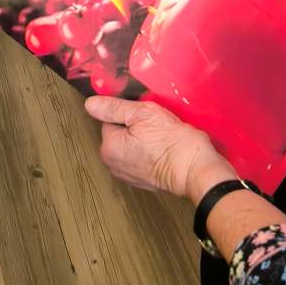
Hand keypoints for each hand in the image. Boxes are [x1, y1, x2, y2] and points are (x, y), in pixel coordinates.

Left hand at [85, 96, 233, 200]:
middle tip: (155, 125)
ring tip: (161, 136)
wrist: (194, 169)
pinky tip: (163, 148)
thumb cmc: (172, 143)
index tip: (144, 114)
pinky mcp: (143, 180)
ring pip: (131, 144)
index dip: (129, 112)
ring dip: (143, 138)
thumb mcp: (142, 114)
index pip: (111, 118)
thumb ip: (114, 108)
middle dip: (135, 126)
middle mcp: (114, 165)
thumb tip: (91, 104)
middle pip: (120, 132)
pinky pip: (141, 157)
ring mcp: (128, 175)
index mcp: (109, 148)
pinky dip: (150, 151)